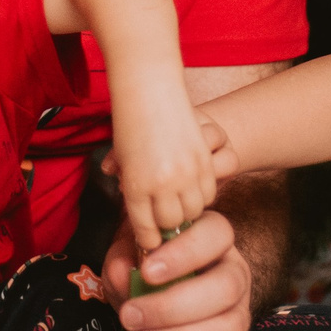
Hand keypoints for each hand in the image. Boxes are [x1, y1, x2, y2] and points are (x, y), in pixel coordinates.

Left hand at [103, 213, 250, 330]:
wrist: (157, 293)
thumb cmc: (145, 264)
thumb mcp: (128, 253)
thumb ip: (124, 260)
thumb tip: (126, 280)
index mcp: (213, 239)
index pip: (214, 235)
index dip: (184, 254)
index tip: (146, 271)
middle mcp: (234, 274)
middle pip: (224, 288)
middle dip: (173, 307)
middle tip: (130, 318)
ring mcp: (238, 313)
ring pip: (228, 327)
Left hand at [105, 93, 220, 251]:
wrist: (150, 89)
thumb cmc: (130, 123)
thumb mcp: (120, 158)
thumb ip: (127, 186)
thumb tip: (134, 212)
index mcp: (135, 187)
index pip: (145, 229)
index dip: (149, 239)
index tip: (151, 242)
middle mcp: (162, 183)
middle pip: (171, 223)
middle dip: (167, 225)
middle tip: (163, 219)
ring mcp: (186, 172)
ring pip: (193, 210)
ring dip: (186, 209)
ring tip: (177, 200)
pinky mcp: (204, 161)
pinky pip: (209, 192)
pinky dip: (201, 194)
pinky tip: (191, 185)